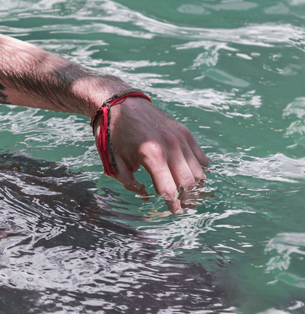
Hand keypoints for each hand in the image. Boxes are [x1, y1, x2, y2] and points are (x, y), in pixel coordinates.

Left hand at [102, 97, 208, 213]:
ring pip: (198, 171)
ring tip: (189, 194)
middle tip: (184, 206)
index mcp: (152, 156)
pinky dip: (200, 168)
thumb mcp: (115, 162)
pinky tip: (193, 175)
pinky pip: (200, 156)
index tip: (174, 212)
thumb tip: (148, 197)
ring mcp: (180, 138)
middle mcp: (170, 147)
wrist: (118, 102)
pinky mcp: (184, 131)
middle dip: (187, 198)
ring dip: (196, 186)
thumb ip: (131, 184)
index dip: (173, 204)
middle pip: (189, 183)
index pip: (170, 189)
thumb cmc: (113, 134)